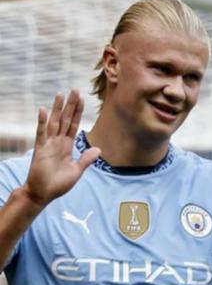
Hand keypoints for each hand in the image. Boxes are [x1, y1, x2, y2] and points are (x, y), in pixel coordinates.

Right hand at [22, 90, 100, 205]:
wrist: (44, 194)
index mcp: (67, 146)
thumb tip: (98, 149)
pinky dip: (42, 121)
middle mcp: (58, 142)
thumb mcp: (77, 170)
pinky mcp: (40, 149)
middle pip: (65, 119)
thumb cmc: (58, 184)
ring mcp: (48, 144)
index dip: (77, 112)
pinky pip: (41, 133)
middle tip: (74, 89)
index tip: (81, 98)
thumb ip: (86, 159)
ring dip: (57, 108)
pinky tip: (43, 110)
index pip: (74, 124)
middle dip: (70, 105)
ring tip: (60, 93)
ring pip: (54, 122)